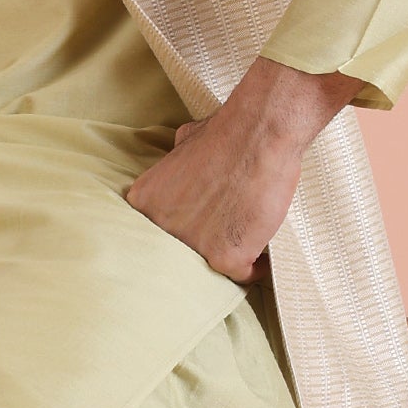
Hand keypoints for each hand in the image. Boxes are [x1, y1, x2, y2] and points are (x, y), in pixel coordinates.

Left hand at [124, 59, 362, 282]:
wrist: (258, 133)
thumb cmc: (227, 132)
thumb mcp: (183, 142)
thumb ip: (174, 164)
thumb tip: (177, 163)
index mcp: (145, 202)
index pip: (159, 232)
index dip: (187, 228)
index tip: (205, 227)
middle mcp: (160, 228)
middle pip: (183, 253)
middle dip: (205, 245)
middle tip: (227, 235)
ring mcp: (191, 246)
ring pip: (212, 267)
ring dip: (231, 256)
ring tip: (248, 240)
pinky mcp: (224, 258)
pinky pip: (242, 276)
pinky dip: (256, 266)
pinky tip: (263, 251)